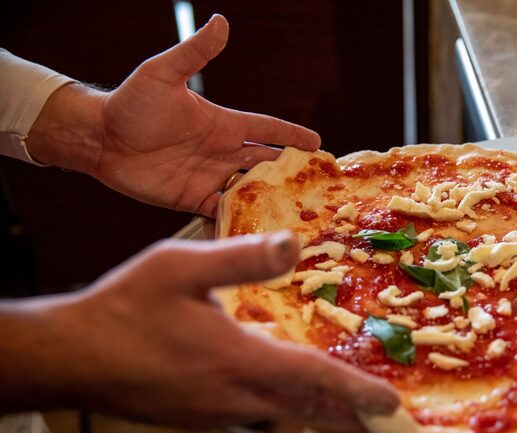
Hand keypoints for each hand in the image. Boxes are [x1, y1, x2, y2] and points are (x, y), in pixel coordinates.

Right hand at [0, 233, 397, 430]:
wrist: (71, 356)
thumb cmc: (124, 309)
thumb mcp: (180, 267)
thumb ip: (240, 258)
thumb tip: (294, 244)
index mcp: (236, 359)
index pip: (312, 379)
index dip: (356, 390)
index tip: (391, 403)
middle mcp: (233, 396)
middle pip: (306, 409)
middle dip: (348, 414)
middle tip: (382, 416)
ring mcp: (215, 413)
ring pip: (283, 416)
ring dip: (318, 412)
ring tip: (347, 407)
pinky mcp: (199, 417)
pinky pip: (256, 417)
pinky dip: (284, 409)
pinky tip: (285, 394)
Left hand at [27, 14, 319, 217]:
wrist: (100, 139)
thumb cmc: (132, 103)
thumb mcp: (163, 74)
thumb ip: (194, 53)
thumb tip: (220, 22)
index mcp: (223, 124)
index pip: (268, 129)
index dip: (293, 135)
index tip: (319, 143)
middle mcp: (222, 152)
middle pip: (267, 164)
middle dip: (293, 173)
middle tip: (320, 186)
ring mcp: (210, 177)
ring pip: (251, 190)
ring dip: (272, 200)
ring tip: (298, 216)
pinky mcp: (193, 199)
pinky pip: (224, 212)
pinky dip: (241, 220)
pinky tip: (258, 232)